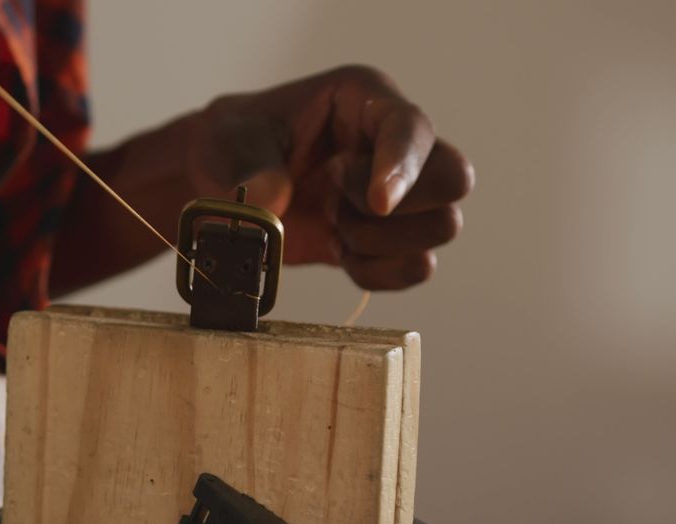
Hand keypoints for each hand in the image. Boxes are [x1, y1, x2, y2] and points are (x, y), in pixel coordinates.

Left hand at [187, 65, 473, 289]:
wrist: (221, 185)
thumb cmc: (232, 143)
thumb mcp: (233, 141)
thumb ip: (254, 169)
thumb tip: (274, 204)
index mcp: (364, 100)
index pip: (413, 128)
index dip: (404, 166)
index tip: (377, 202)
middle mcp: (394, 145)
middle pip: (453, 179)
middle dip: (397, 206)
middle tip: (335, 199)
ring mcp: (398, 195)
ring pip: (440, 228)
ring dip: (381, 241)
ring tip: (332, 222)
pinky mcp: (386, 239)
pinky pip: (412, 267)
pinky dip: (375, 272)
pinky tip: (336, 250)